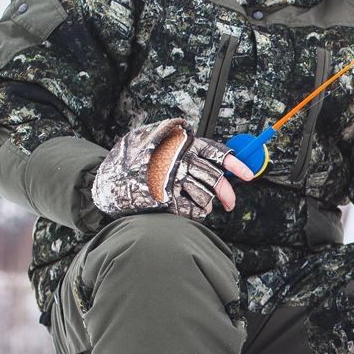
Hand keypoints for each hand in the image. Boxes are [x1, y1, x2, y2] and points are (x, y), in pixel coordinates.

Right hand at [92, 118, 254, 219]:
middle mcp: (178, 160)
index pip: (216, 152)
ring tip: (203, 207)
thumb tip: (217, 160)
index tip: (248, 176)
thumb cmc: (135, 159)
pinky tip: (190, 211)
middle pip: (215, 178)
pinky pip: (191, 210)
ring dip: (207, 205)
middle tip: (230, 203)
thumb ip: (183, 145)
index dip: (235, 164)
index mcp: (181, 144)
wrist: (105, 178)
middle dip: (226, 194)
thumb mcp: (157, 139)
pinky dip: (195, 214)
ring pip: (205, 196)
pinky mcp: (164, 199)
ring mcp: (171, 180)